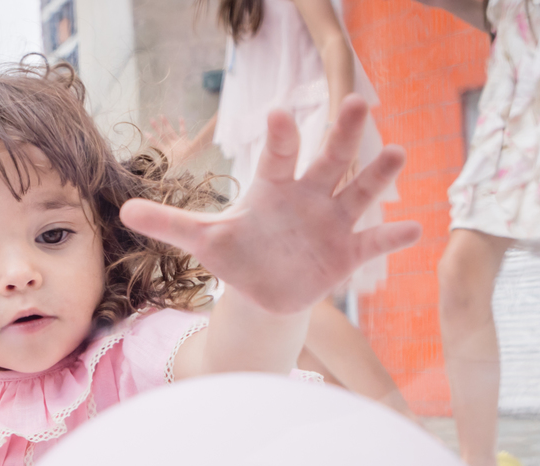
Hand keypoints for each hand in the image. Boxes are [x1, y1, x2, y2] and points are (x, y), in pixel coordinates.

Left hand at [121, 95, 420, 314]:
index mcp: (273, 188)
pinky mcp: (347, 254)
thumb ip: (169, 223)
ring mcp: (332, 222)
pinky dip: (392, 237)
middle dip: (342, 134)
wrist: (263, 289)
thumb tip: (124, 209)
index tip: (278, 114)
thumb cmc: (237, 254)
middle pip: (328, 160)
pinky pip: (373, 242)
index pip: (276, 157)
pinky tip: (415, 228)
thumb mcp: (203, 240)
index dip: (280, 138)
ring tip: (397, 153)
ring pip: (358, 192)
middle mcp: (308, 196)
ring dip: (377, 176)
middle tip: (358, 101)